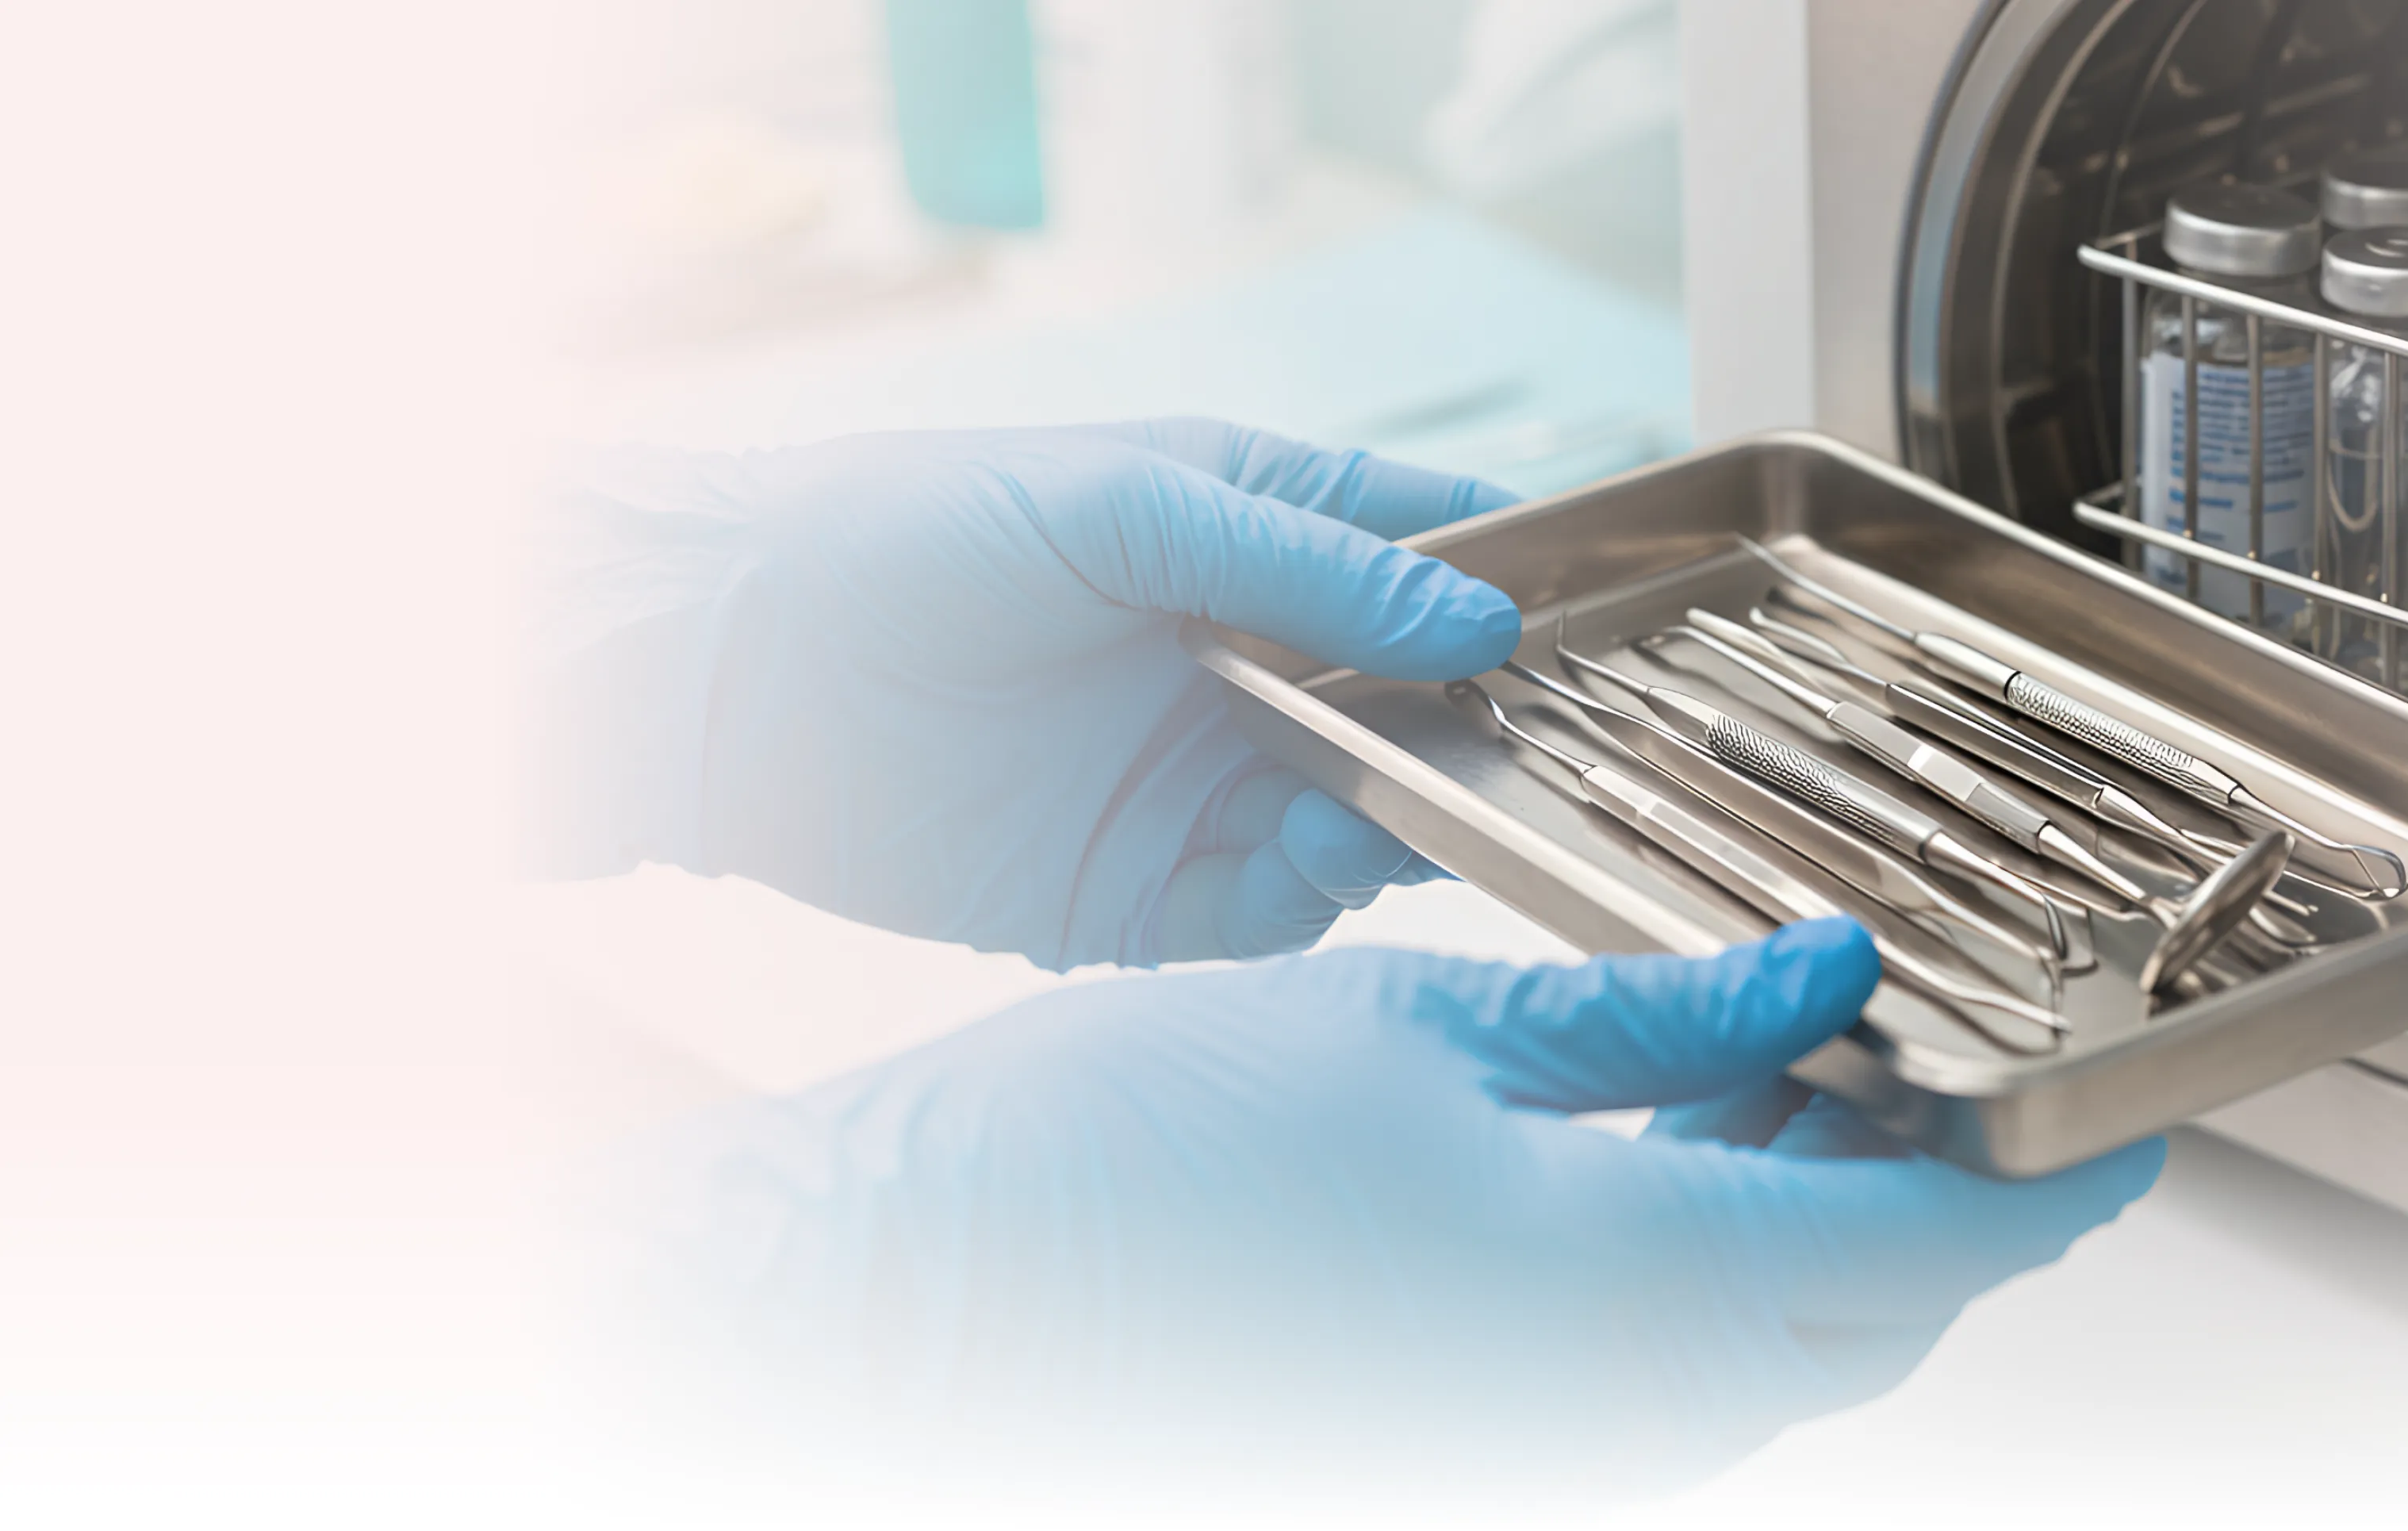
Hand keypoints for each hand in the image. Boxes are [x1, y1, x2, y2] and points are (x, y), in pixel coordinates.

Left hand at [536, 420, 1520, 965]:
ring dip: (1393, 819)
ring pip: (1363, 822)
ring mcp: (1197, 783)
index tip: (1589, 628)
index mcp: (1251, 538)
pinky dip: (1305, 897)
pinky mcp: (1139, 895)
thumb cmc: (903, 532)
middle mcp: (1243, 667)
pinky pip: (1267, 916)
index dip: (1519, 588)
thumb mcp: (1122, 503)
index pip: (1428, 553)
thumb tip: (1479, 619)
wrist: (719, 670)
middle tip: (1504, 748)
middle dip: (1471, 732)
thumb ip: (1303, 562)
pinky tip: (1302, 857)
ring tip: (1371, 801)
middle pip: (1418, 710)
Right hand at [597, 919, 2165, 1501]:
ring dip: (1820, 1224)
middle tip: (1940, 1056)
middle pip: (1867, 1315)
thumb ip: (1651, 1017)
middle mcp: (1617, 1411)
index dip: (2054, 1187)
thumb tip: (1810, 978)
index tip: (2123, 1123)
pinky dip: (1713, 1269)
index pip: (1934, 1256)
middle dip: (1936, 1191)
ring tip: (1811, 1070)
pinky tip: (1680, 1148)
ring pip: (1770, 1352)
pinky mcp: (1474, 1440)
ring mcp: (1545, 1446)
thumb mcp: (1426, 1030)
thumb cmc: (1139, 1162)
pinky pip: (1662, 1377)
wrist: (936, 1293)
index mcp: (1631, 1292)